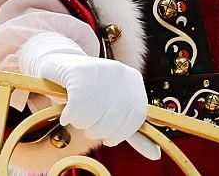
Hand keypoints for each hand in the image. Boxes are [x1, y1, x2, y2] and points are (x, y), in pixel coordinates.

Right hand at [19, 32, 160, 159]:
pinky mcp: (79, 71)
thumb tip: (154, 155)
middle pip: (115, 117)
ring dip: (82, 124)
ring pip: (95, 112)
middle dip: (99, 131)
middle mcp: (121, 71)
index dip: (122, 134)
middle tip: (89, 128)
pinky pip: (78, 105)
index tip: (109, 139)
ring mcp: (101, 68)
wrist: (64, 64)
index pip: (137, 116)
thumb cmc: (90, 90)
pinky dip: (70, 117)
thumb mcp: (113, 107)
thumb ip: (130, 129)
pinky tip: (67, 115)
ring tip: (78, 117)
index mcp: (134, 79)